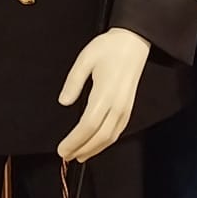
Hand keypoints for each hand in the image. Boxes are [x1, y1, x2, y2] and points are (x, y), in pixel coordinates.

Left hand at [57, 27, 149, 162]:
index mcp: (104, 93)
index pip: (88, 125)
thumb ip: (73, 82)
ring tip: (78, 155)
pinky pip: (117, 131)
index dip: (75, 140)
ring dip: (94, 149)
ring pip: (110, 137)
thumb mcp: (85, 59)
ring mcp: (125, 108)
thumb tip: (64, 102)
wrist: (133, 42)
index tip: (62, 148)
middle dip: (82, 149)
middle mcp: (117, 105)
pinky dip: (105, 142)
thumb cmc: (109, 48)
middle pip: (99, 136)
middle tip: (66, 155)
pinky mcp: (128, 108)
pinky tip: (95, 145)